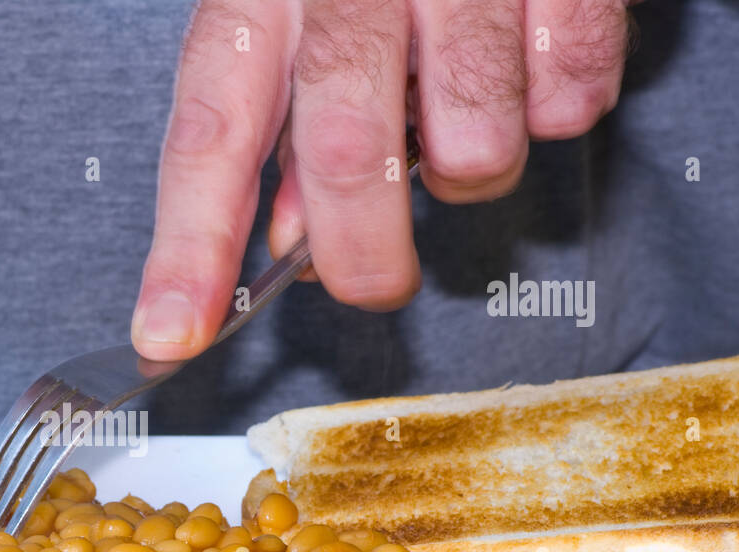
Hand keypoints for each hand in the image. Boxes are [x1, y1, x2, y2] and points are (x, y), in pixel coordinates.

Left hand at [131, 0, 634, 359]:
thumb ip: (283, 135)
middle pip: (346, 155)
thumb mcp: (296, 29)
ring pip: (473, 142)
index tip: (170, 335)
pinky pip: (568, 102)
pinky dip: (552, 113)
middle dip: (362, 252)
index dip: (190, 248)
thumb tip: (288, 242)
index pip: (210, 137)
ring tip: (460, 121)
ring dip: (468, 170)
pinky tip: (523, 68)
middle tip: (374, 281)